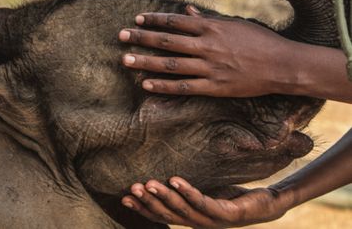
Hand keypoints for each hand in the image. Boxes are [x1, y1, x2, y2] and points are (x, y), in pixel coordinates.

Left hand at [119, 5, 293, 96]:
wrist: (283, 65)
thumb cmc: (259, 40)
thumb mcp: (234, 23)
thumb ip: (208, 19)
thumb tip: (187, 12)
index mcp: (211, 27)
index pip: (175, 21)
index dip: (154, 20)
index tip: (137, 19)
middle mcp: (207, 46)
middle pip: (167, 41)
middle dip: (142, 38)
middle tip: (121, 36)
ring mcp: (210, 68)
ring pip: (171, 64)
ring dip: (146, 61)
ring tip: (125, 59)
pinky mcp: (214, 87)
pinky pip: (184, 87)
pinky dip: (164, 86)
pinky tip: (146, 84)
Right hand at [121, 177, 290, 227]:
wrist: (267, 205)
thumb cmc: (233, 196)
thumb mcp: (206, 190)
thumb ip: (187, 188)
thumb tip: (166, 168)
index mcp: (191, 218)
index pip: (163, 215)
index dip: (143, 209)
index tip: (124, 197)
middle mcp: (200, 223)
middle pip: (168, 215)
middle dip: (148, 202)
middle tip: (131, 189)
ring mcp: (213, 220)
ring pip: (183, 211)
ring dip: (163, 197)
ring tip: (147, 183)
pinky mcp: (227, 213)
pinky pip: (203, 202)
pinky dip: (187, 192)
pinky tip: (175, 180)